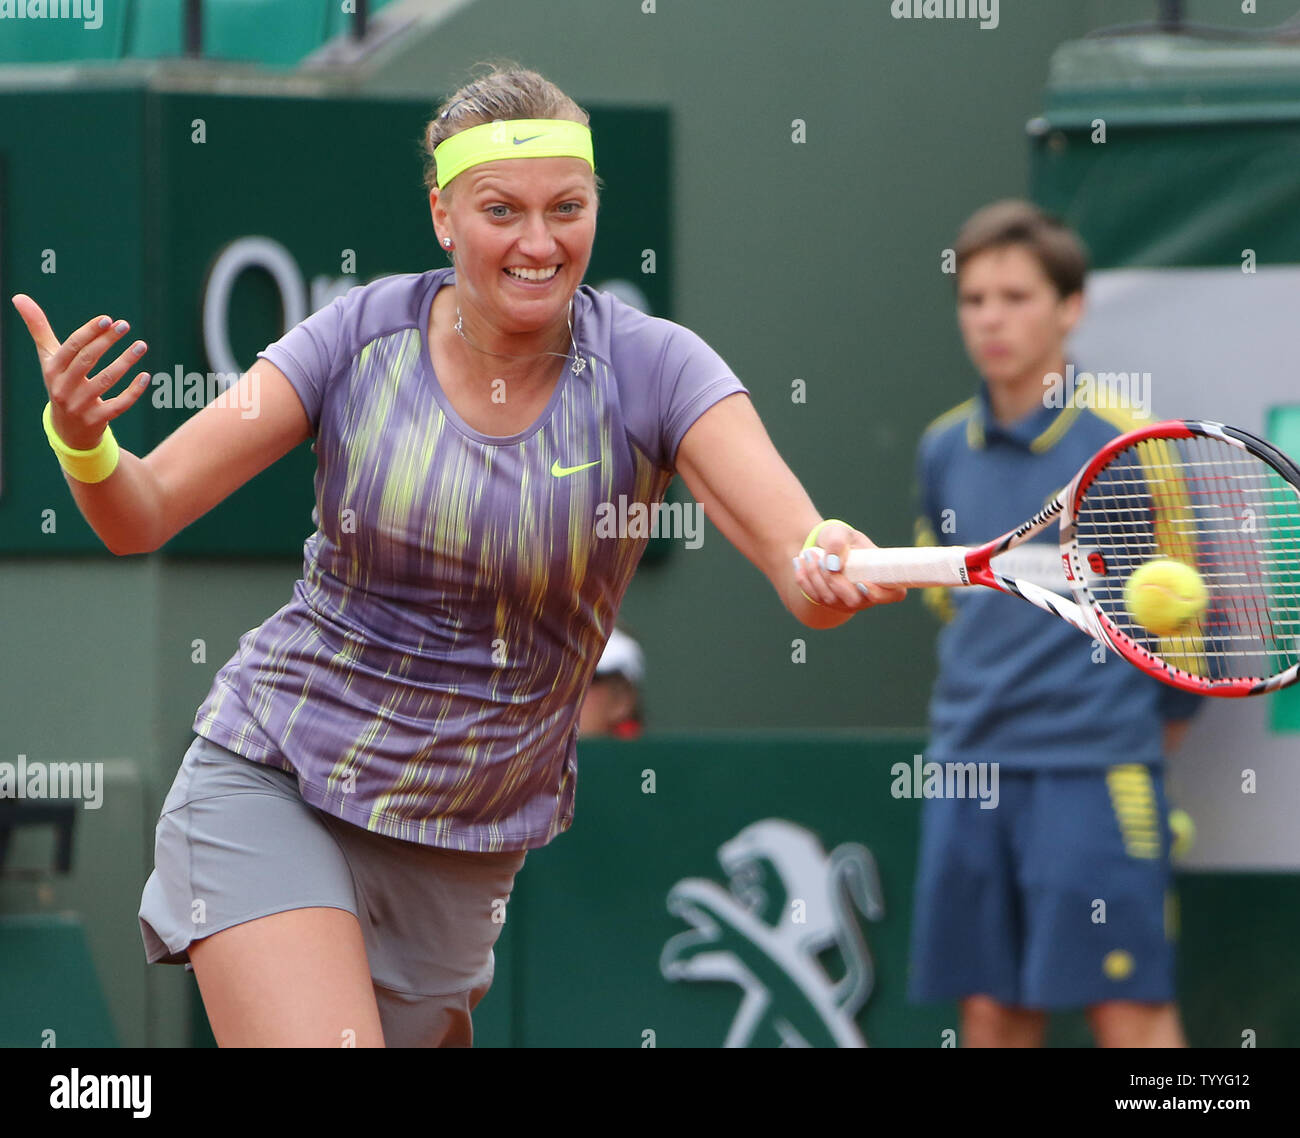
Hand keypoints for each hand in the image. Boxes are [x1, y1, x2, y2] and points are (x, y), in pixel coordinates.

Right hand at [12, 294, 149, 449]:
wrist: (67, 429)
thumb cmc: (60, 383)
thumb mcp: (48, 358)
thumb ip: (38, 328)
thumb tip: (18, 296)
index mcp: (52, 370)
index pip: (72, 348)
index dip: (89, 332)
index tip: (108, 319)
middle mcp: (64, 388)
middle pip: (88, 361)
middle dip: (107, 341)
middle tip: (125, 325)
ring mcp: (81, 405)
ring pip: (106, 380)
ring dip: (126, 361)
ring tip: (141, 345)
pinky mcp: (98, 420)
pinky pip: (119, 404)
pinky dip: (134, 391)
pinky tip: (146, 375)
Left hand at [793, 522, 906, 610]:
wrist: (818, 546)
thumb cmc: (838, 539)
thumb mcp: (839, 532)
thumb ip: (838, 542)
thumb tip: (833, 565)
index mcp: (880, 576)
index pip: (893, 594)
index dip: (880, 594)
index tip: (862, 583)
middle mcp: (866, 595)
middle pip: (854, 600)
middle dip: (834, 579)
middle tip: (820, 557)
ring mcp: (846, 603)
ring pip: (830, 598)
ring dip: (815, 575)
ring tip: (808, 553)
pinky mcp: (827, 604)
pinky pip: (814, 597)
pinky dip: (804, 578)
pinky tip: (799, 562)